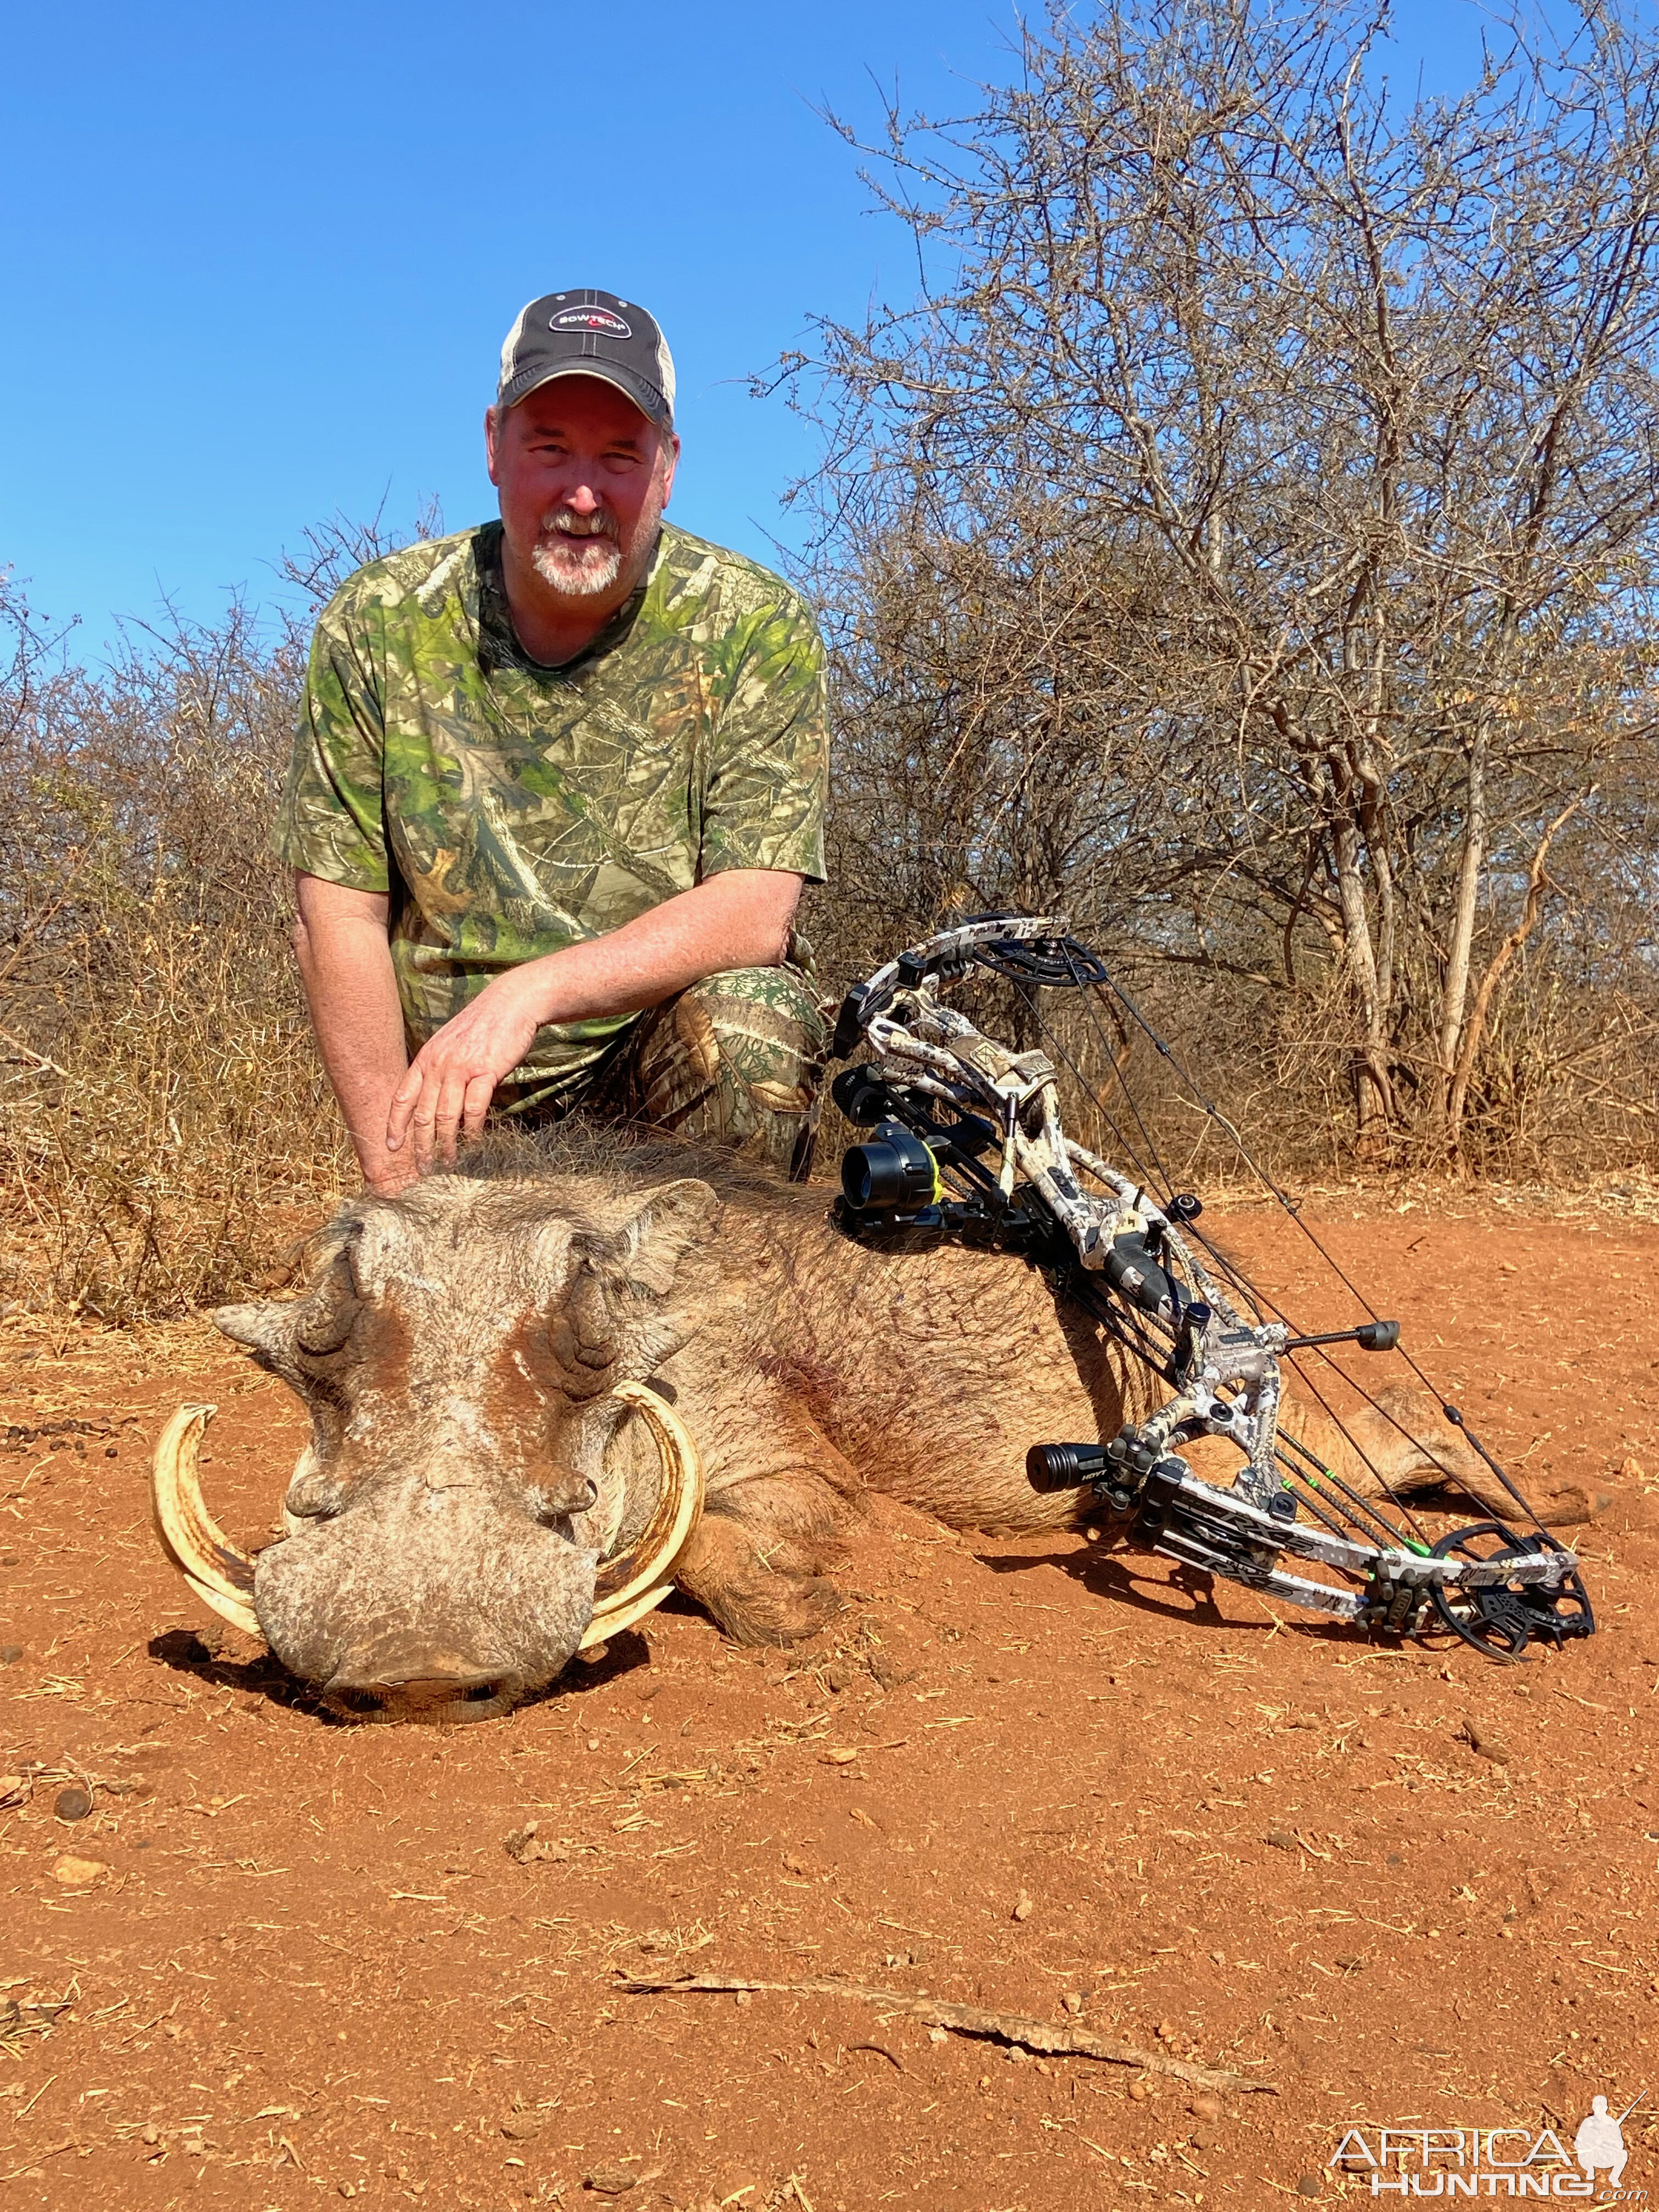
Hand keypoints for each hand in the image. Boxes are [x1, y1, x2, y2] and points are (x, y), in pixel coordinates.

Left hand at [385, 967, 547, 1169]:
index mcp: (426, 1059)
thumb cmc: (484, 1025)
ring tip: (448, 1162)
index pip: (402, 1097)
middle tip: (423, 1168)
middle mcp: (438, 1065)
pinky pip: (474, 1109)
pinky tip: (474, 1143)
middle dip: (420, 1146)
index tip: (391, 1147)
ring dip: (446, 1144)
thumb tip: (436, 1099)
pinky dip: (472, 1130)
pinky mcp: (485, 1072)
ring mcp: (460, 1068)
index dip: (394, 1125)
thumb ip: (440, 1069)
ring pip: (446, 1116)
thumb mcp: (451, 1044)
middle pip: (423, 1114)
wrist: (511, 1003)